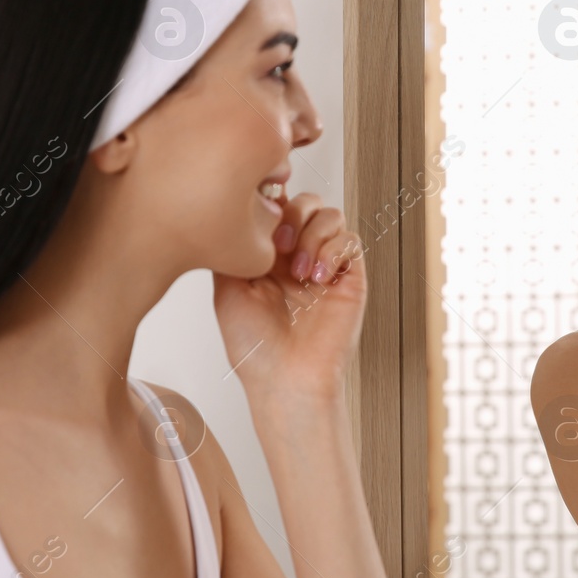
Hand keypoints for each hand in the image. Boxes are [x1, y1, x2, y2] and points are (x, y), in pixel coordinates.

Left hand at [211, 189, 365, 420]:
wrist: (284, 376)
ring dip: (313, 234)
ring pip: (331, 215)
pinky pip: (350, 241)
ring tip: (299, 271)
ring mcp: (326, 266)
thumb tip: (238, 212)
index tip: (261, 214)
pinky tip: (316, 277)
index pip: (279, 207)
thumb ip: (233, 247)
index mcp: (270, 256)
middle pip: (307, 202)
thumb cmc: (255, 346)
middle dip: (293, 213)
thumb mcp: (227, 289)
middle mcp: (299, 256)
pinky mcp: (350, 278)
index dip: (272, 201)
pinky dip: (333, 250)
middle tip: (279, 244)